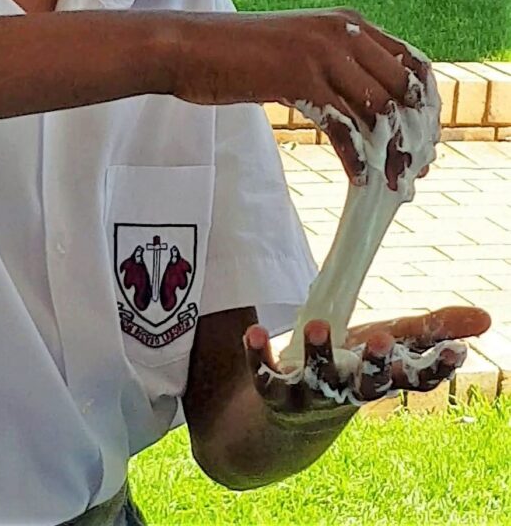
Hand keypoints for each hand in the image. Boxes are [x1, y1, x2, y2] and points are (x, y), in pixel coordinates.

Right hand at [172, 8, 429, 183]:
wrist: (189, 47)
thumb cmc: (239, 54)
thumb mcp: (299, 52)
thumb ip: (336, 69)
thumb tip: (371, 110)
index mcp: (347, 21)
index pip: (410, 61)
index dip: (424, 103)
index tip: (425, 139)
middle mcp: (342, 30)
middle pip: (402, 88)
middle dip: (415, 133)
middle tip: (416, 169)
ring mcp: (321, 51)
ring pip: (379, 109)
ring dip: (392, 152)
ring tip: (394, 183)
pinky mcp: (299, 77)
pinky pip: (344, 125)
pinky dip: (357, 158)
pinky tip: (360, 179)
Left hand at [244, 306, 490, 414]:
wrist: (293, 421)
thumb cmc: (353, 369)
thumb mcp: (390, 346)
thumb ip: (432, 330)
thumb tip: (485, 318)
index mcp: (379, 383)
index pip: (413, 381)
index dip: (433, 369)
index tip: (455, 353)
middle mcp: (347, 394)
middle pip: (365, 386)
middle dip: (373, 365)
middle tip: (380, 338)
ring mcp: (309, 396)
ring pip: (316, 379)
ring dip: (318, 353)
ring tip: (319, 325)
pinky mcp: (273, 392)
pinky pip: (264, 376)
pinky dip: (258, 354)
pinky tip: (253, 331)